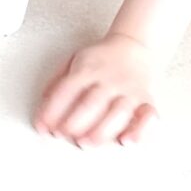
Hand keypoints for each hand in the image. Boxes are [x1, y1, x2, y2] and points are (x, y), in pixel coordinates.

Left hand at [33, 33, 161, 148]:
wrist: (131, 47)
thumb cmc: (98, 60)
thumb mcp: (72, 62)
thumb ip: (56, 83)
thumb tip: (43, 109)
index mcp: (87, 69)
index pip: (67, 90)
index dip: (53, 110)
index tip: (43, 126)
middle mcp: (109, 80)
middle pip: (92, 102)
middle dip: (75, 123)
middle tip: (63, 136)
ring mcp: (130, 91)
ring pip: (118, 113)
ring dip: (101, 131)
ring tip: (86, 143)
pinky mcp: (146, 101)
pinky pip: (148, 117)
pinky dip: (139, 131)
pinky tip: (126, 141)